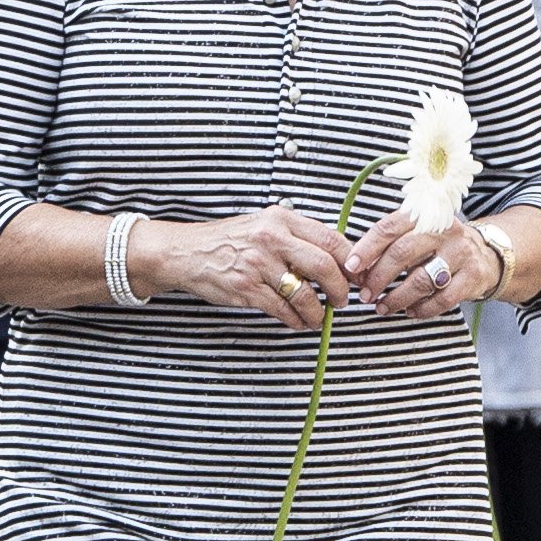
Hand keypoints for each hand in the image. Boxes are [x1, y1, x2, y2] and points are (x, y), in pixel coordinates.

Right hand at [153, 208, 356, 331]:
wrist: (184, 252)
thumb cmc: (226, 240)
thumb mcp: (263, 224)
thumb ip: (296, 235)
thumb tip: (335, 258)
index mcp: (280, 219)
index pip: (331, 239)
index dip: (351, 262)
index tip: (356, 276)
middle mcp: (271, 239)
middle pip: (325, 266)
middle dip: (340, 289)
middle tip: (342, 300)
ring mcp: (258, 265)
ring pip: (305, 294)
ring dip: (318, 312)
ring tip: (319, 317)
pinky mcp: (246, 288)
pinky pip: (283, 309)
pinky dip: (297, 320)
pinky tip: (298, 322)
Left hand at [345, 208, 509, 317]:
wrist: (486, 254)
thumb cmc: (436, 246)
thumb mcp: (415, 235)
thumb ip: (387, 245)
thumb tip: (353, 268)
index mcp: (424, 216)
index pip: (389, 228)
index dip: (366, 248)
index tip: (350, 267)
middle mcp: (444, 231)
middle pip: (402, 253)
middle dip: (378, 277)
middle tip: (364, 295)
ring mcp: (461, 253)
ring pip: (422, 280)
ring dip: (397, 298)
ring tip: (381, 307)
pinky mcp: (474, 276)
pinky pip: (443, 299)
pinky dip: (422, 309)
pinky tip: (409, 312)